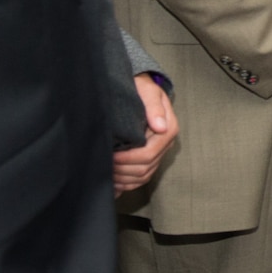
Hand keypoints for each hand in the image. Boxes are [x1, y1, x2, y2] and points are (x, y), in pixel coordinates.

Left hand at [111, 75, 178, 194]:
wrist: (140, 90)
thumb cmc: (142, 89)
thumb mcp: (147, 91)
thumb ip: (153, 106)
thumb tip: (160, 126)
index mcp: (168, 128)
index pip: (149, 153)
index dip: (128, 158)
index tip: (111, 155)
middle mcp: (165, 143)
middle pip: (145, 167)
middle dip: (122, 170)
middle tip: (103, 164)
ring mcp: (158, 152)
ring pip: (143, 176)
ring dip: (124, 179)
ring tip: (106, 174)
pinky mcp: (150, 158)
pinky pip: (142, 178)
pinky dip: (127, 183)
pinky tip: (113, 182)